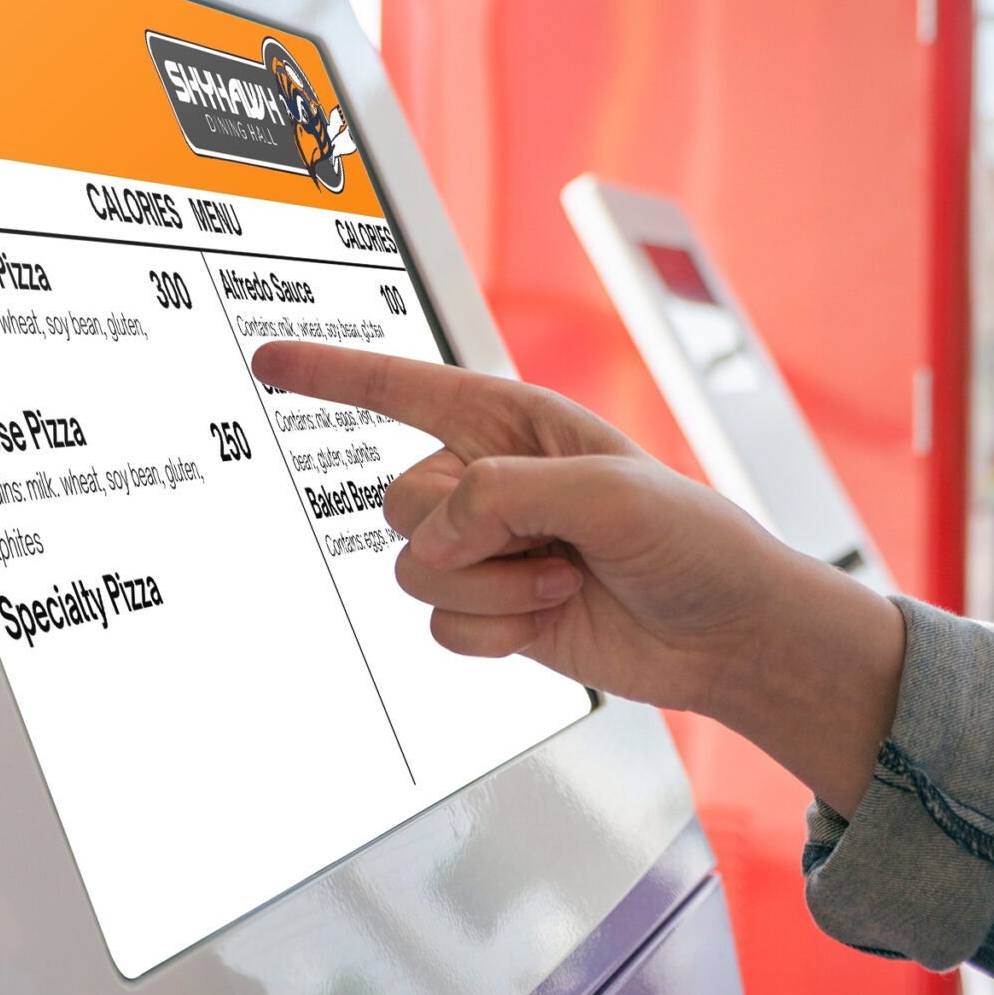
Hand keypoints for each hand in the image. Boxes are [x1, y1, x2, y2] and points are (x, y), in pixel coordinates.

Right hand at [249, 341, 904, 814]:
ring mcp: (487, 552)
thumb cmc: (695, 543)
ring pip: (412, 573)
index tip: (270, 359)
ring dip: (491, 589)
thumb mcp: (613, 493)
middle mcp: (490, 484)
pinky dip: (494, 635)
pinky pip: (439, 629)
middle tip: (548, 543)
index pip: (404, 390)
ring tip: (560, 579)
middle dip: (467, 535)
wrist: (724, 635)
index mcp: (515, 425)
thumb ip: (511, 491)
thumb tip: (442, 528)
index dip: (332, 374)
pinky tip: (548, 616)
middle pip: (399, 501)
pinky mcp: (491, 612)